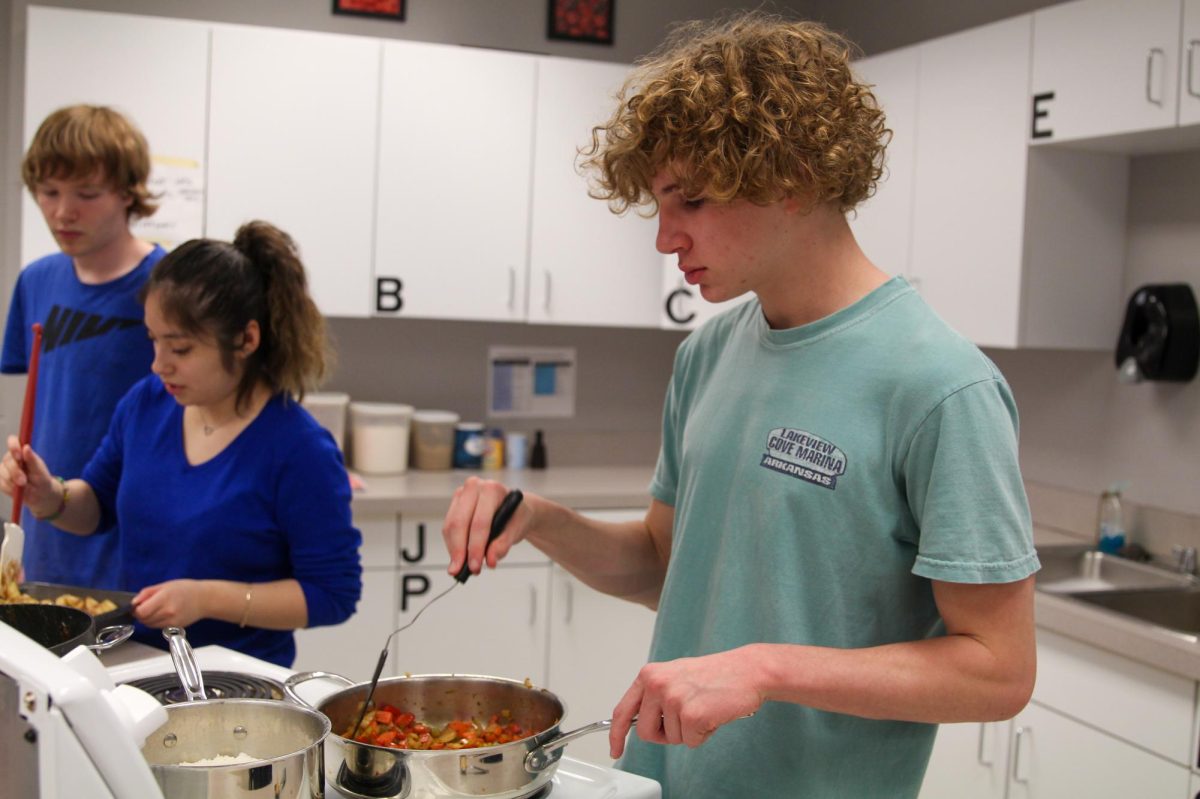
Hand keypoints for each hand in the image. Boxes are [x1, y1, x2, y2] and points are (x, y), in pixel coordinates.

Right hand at [0, 434, 56, 514]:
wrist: (39, 494)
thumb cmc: (41, 479)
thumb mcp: (40, 470)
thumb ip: (32, 459)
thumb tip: (26, 447)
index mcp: (21, 451)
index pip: (12, 441)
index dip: (13, 447)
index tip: (19, 457)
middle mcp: (10, 457)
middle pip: (7, 460)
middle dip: (15, 471)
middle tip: (23, 481)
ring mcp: (3, 468)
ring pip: (2, 472)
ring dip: (13, 481)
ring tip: (24, 486)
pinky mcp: (0, 479)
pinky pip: (1, 483)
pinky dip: (9, 488)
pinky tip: (17, 490)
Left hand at [132, 579, 207, 627]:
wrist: (204, 599)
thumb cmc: (186, 589)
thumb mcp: (165, 585)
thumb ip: (147, 593)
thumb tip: (134, 602)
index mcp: (164, 598)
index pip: (141, 611)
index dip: (136, 609)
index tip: (138, 605)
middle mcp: (167, 612)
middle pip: (143, 619)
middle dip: (141, 614)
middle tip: (147, 606)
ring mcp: (171, 621)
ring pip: (149, 625)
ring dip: (148, 619)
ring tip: (156, 609)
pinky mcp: (173, 627)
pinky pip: (157, 626)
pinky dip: (156, 621)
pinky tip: (163, 614)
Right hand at [441, 476, 531, 576]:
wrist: (516, 510)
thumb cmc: (517, 516)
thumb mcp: (517, 530)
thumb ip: (504, 544)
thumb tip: (491, 560)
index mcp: (492, 490)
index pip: (479, 522)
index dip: (475, 547)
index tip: (474, 566)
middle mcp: (473, 487)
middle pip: (459, 523)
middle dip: (459, 550)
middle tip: (460, 570)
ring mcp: (461, 495)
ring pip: (450, 527)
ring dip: (453, 550)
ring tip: (460, 567)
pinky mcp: (454, 505)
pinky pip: (448, 528)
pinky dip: (452, 545)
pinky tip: (459, 556)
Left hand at [609, 648, 763, 758]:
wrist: (747, 670)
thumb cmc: (716, 674)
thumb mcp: (675, 676)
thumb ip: (655, 695)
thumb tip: (641, 721)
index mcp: (650, 675)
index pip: (623, 710)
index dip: (617, 734)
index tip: (616, 749)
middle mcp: (657, 685)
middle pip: (646, 732)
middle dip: (665, 734)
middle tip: (686, 719)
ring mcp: (673, 699)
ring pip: (672, 739)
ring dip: (689, 731)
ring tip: (704, 708)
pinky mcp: (692, 714)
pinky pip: (691, 742)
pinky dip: (704, 734)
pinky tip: (713, 714)